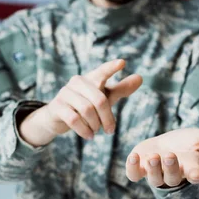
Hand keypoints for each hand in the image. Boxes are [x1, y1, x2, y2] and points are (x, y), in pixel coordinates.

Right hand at [19, 59, 141, 145]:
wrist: (58, 117)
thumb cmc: (86, 105)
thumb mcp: (104, 97)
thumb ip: (121, 89)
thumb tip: (140, 78)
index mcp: (90, 78)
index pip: (102, 71)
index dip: (111, 68)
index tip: (122, 63)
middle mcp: (77, 82)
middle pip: (99, 100)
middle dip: (107, 118)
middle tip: (110, 131)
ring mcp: (65, 93)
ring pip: (87, 110)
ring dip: (95, 125)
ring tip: (97, 132)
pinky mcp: (57, 106)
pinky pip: (74, 119)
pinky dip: (84, 130)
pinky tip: (89, 136)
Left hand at [125, 128, 198, 186]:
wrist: (166, 145)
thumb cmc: (187, 144)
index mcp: (190, 167)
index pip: (194, 175)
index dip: (195, 176)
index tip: (197, 175)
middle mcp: (172, 173)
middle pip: (172, 178)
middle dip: (171, 168)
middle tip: (170, 156)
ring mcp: (154, 172)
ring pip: (154, 178)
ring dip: (153, 169)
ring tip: (153, 157)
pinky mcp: (139, 168)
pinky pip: (134, 175)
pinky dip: (132, 168)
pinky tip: (133, 157)